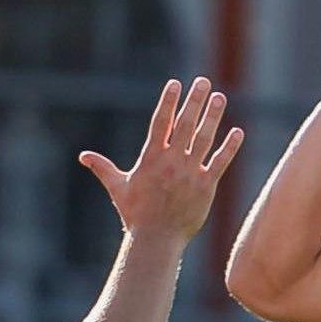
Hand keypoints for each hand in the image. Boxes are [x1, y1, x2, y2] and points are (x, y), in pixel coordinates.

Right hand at [80, 78, 243, 245]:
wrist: (156, 240)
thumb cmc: (136, 215)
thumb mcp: (118, 188)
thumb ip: (103, 168)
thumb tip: (83, 157)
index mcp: (151, 159)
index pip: (161, 123)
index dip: (168, 102)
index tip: (175, 84)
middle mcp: (171, 162)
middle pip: (185, 124)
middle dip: (193, 101)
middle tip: (202, 81)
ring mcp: (190, 173)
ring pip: (204, 139)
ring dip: (212, 117)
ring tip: (219, 97)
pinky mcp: (205, 186)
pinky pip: (220, 162)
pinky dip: (229, 147)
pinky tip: (237, 132)